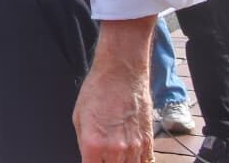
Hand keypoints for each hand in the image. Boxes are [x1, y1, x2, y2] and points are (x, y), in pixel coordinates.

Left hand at [73, 19, 155, 162]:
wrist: (122, 74)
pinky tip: (129, 156)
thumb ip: (83, 144)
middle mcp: (116, 150)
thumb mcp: (79, 117)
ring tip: (115, 155)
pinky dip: (136, 162)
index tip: (91, 160)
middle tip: (102, 156)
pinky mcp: (149, 144)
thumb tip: (89, 157)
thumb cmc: (97, 91)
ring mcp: (135, 148)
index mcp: (93, 144)